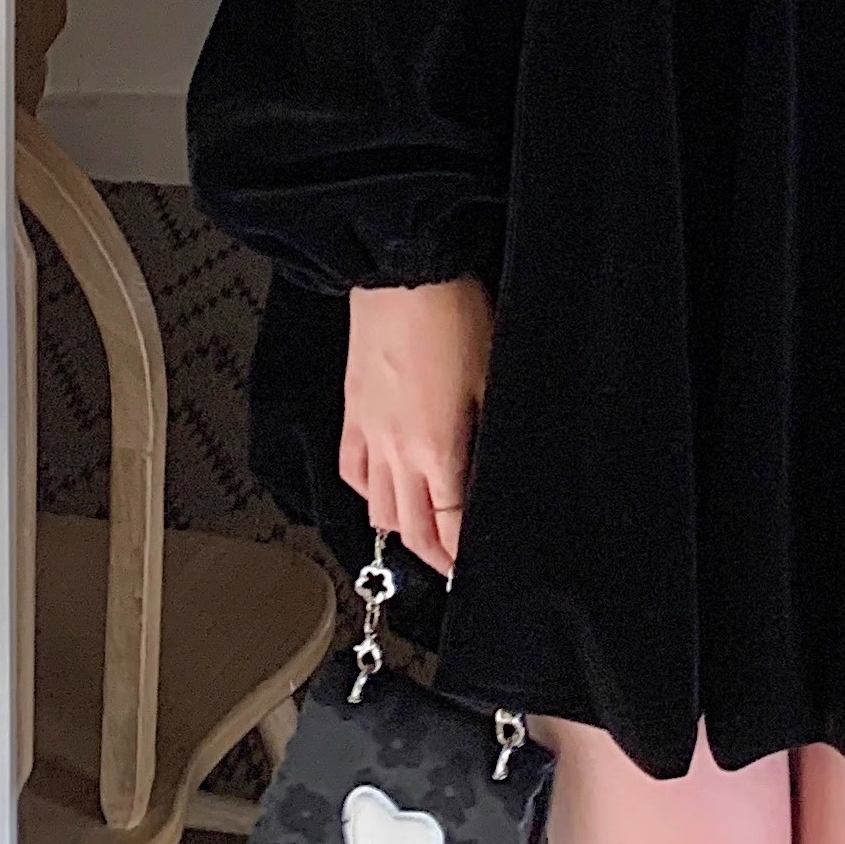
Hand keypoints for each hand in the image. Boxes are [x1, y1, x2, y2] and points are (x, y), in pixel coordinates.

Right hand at [341, 275, 493, 580]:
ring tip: (423, 534)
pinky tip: (381, 489)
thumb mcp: (492, 380)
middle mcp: (396, 452)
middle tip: (453, 566)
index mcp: (436, 450)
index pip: (449, 528)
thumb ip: (489, 439)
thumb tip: (492, 478)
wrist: (404, 272)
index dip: (462, 558)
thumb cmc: (453, 314)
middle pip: (411, 530)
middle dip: (434, 557)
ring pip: (377, 508)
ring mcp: (368, 432)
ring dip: (401, 530)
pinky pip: (351, 470)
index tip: (475, 571)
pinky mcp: (352, 410)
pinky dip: (367, 492)